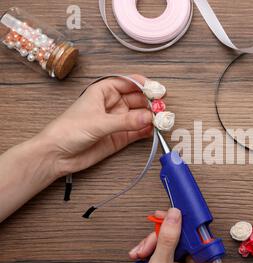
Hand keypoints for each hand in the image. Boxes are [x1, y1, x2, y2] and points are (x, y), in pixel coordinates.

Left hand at [36, 74, 152, 177]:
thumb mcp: (98, 123)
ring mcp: (117, 121)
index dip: (142, 84)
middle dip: (150, 102)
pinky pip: (138, 131)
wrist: (57, 155)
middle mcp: (112, 105)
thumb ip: (125, 121)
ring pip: (140, 115)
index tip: (155, 89)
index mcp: (103, 92)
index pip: (127, 82)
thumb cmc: (68, 131)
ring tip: (161, 120)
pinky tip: (154, 130)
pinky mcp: (119, 137)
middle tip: (161, 108)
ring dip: (151, 117)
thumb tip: (148, 118)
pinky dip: (147, 131)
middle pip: (137, 99)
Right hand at [129, 208, 217, 262]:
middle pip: (181, 236)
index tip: (170, 213)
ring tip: (141, 254)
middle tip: (147, 244)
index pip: (196, 233)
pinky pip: (168, 249)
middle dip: (159, 238)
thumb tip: (175, 215)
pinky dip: (153, 251)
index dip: (181, 222)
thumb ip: (168, 238)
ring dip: (153, 245)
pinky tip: (143, 257)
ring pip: (172, 241)